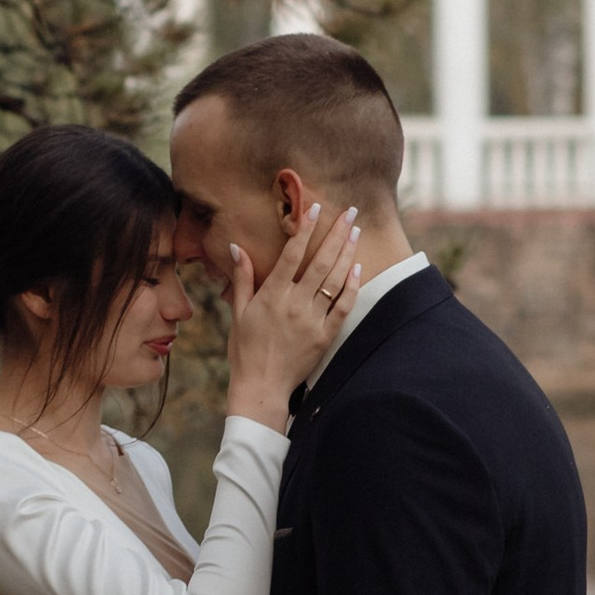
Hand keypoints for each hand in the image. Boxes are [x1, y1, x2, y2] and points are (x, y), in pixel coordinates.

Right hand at [224, 196, 360, 427]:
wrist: (261, 386)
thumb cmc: (245, 349)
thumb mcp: (238, 312)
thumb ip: (242, 278)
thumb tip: (237, 247)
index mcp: (272, 295)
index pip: (292, 254)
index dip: (305, 229)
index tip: (316, 208)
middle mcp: (294, 304)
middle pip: (321, 261)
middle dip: (337, 233)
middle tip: (350, 212)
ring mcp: (312, 320)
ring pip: (335, 280)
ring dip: (348, 253)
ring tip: (356, 232)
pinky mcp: (325, 336)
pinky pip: (343, 306)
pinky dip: (352, 286)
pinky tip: (357, 269)